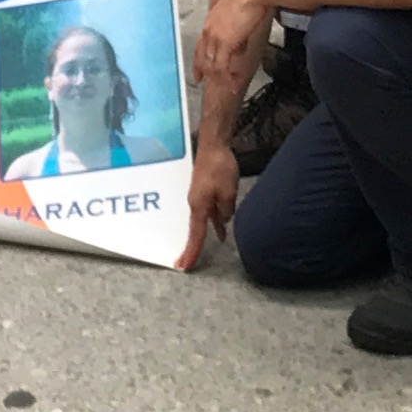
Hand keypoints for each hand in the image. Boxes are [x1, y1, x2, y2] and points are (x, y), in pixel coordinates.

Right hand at [177, 136, 239, 268]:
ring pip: (201, 221)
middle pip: (194, 230)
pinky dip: (210, 222)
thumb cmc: (220, 168)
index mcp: (199, 207)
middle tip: (184, 264)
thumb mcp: (228, 193)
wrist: (213, 145)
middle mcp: (195, 204)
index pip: (196, 235)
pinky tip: (219, 227)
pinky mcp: (203, 191)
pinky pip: (205, 212)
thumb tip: (223, 220)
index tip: (183, 266)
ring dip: (200, 236)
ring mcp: (198, 197)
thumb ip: (225, 210)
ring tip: (199, 251)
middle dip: (191, 247)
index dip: (192, 251)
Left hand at [194, 0, 276, 102]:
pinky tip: (234, 83)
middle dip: (208, 75)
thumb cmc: (250, 0)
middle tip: (218, 86)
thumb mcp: (237, 18)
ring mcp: (214, 37)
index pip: (199, 47)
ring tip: (230, 87)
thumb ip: (234, 34)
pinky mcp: (224, 42)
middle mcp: (208, 31)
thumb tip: (238, 48)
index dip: (198, 63)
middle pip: (202, 59)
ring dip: (221, 79)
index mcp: (209, 23)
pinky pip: (222, 66)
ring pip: (211, 65)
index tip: (198, 76)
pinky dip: (227, 78)